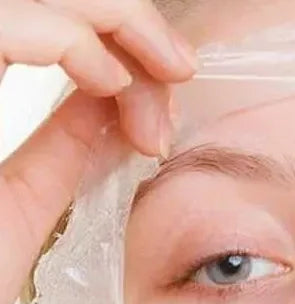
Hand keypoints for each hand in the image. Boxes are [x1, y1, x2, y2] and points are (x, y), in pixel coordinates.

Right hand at [0, 0, 197, 303]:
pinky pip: (4, 23)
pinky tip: (112, 83)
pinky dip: (69, 40)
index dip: (113, 29)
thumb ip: (67, 143)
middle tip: (180, 65)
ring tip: (164, 76)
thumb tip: (117, 102)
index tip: (171, 75)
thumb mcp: (27, 196)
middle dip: (126, 20)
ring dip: (113, 24)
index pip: (43, 22)